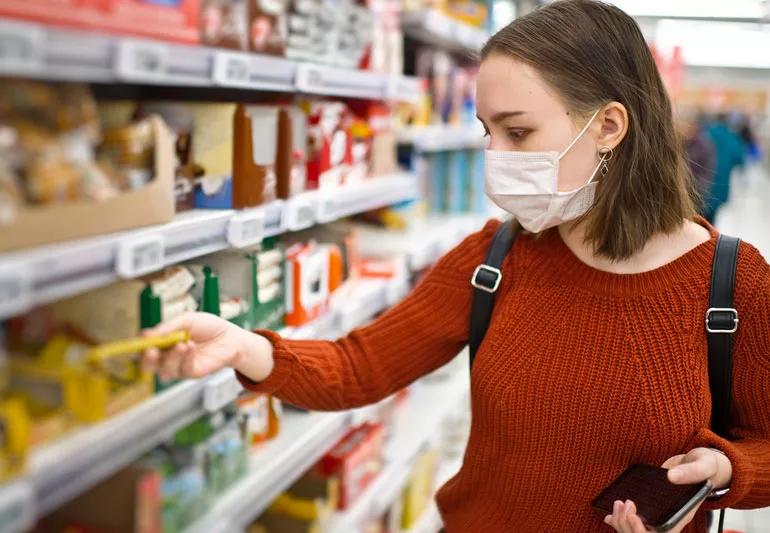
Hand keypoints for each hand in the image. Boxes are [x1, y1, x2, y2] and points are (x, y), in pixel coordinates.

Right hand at [142, 312, 272, 381]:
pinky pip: (182, 369)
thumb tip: (148, 334)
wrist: (230, 336)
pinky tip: (191, 347)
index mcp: (163, 342)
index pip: (145, 347)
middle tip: (152, 350)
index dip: (140, 345)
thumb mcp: (187, 320)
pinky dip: (185, 358)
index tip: (142, 339)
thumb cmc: (208, 327)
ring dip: (171, 356)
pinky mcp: (192, 373)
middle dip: (148, 358)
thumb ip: (168, 327)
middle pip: (148, 364)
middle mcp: (168, 356)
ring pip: (164, 369)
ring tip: (182, 344)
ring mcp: (179, 366)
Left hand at [604, 448, 731, 531]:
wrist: (701, 462)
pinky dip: (619, 521)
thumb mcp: (703, 464)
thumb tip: (671, 476)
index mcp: (684, 513)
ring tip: (618, 503)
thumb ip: (691, 472)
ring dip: (622, 521)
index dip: (644, 530)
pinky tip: (610, 516)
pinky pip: (632, 522)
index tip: (632, 514)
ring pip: (636, 530)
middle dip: (628, 524)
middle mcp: (671, 518)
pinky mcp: (650, 508)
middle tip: (624, 503)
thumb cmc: (705, 465)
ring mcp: (659, 515)